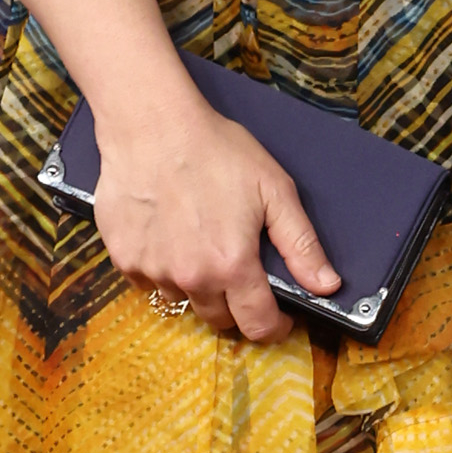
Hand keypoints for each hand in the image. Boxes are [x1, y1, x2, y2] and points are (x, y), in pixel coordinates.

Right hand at [92, 98, 338, 339]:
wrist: (152, 125)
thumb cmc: (215, 150)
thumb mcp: (274, 190)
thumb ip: (301, 245)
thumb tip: (327, 285)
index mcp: (232, 265)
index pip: (257, 325)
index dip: (274, 327)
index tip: (278, 318)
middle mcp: (191, 277)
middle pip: (219, 320)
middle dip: (236, 307)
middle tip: (240, 275)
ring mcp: (153, 270)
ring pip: (183, 301)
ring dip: (197, 288)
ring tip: (201, 247)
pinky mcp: (124, 258)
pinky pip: (148, 282)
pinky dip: (163, 271)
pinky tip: (170, 238)